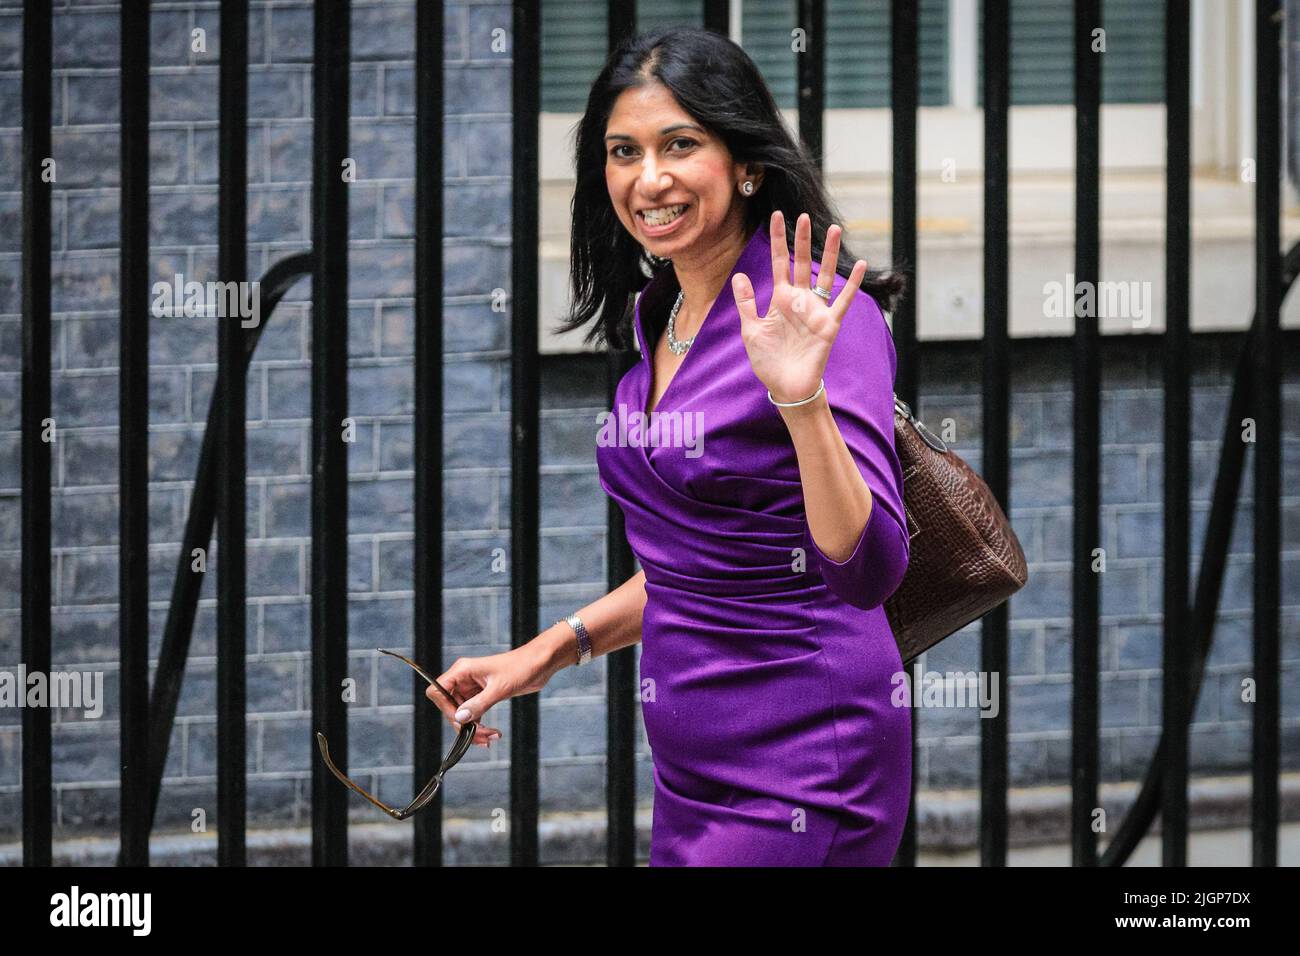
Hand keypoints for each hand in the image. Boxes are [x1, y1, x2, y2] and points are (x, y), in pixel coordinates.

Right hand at [425, 646, 546, 747]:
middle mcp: (464, 678)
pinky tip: (491, 734)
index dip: (445, 709)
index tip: (461, 721)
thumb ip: (479, 704)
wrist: (541, 662)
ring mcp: (473, 687)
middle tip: (482, 737)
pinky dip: (479, 726)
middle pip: (449, 706)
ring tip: (490, 738)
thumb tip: (460, 718)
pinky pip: (473, 713)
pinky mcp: (483, 694)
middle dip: (463, 724)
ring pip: (461, 713)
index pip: (438, 691)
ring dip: (472, 729)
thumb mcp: (500, 688)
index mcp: (463, 670)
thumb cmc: (522, 667)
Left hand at [732, 210, 866, 404]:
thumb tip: (739, 275)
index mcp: (780, 299)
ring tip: (834, 229)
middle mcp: (800, 300)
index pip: (779, 262)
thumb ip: (746, 303)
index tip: (776, 216)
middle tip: (803, 216)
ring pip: (825, 275)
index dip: (777, 240)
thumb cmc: (768, 361)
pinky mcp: (829, 324)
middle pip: (803, 263)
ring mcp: (816, 310)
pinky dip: (852, 283)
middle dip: (802, 240)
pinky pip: (844, 301)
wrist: (785, 387)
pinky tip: (860, 264)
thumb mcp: (751, 330)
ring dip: (830, 253)